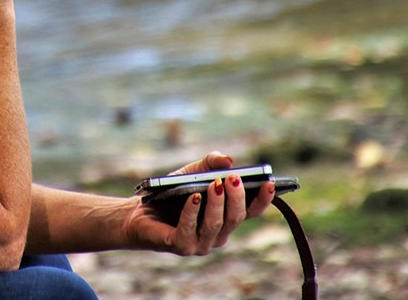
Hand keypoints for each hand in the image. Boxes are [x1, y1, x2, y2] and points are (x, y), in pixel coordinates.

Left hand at [124, 152, 274, 255]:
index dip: (263, 200)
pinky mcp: (180, 246)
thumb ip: (210, 163)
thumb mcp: (192, 172)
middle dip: (237, 197)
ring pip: (216, 224)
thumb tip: (228, 160)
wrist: (138, 212)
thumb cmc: (171, 193)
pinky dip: (193, 212)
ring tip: (215, 184)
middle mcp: (217, 235)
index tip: (269, 182)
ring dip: (217, 203)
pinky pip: (190, 230)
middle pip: (235, 218)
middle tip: (233, 178)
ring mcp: (200, 244)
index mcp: (225, 219)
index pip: (250, 212)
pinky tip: (194, 197)